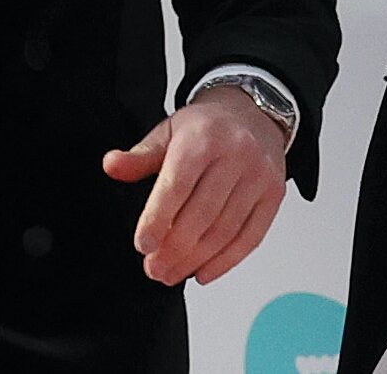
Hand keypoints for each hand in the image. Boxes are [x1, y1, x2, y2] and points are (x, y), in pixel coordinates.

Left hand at [101, 85, 288, 286]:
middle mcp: (235, 155)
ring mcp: (258, 176)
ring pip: (225, 230)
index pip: (177, 184)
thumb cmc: (207, 127)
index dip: (158, 218)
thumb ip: (140, 156)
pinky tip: (204, 272)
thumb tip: (112, 165)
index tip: (142, 244)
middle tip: (154, 268)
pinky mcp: (274, 195)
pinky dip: (226, 261)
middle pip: (202, 214)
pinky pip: (251, 237)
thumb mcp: (169, 132)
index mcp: (203, 137)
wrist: (253, 113)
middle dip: (174, 249)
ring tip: (172, 273)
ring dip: (196, 260)